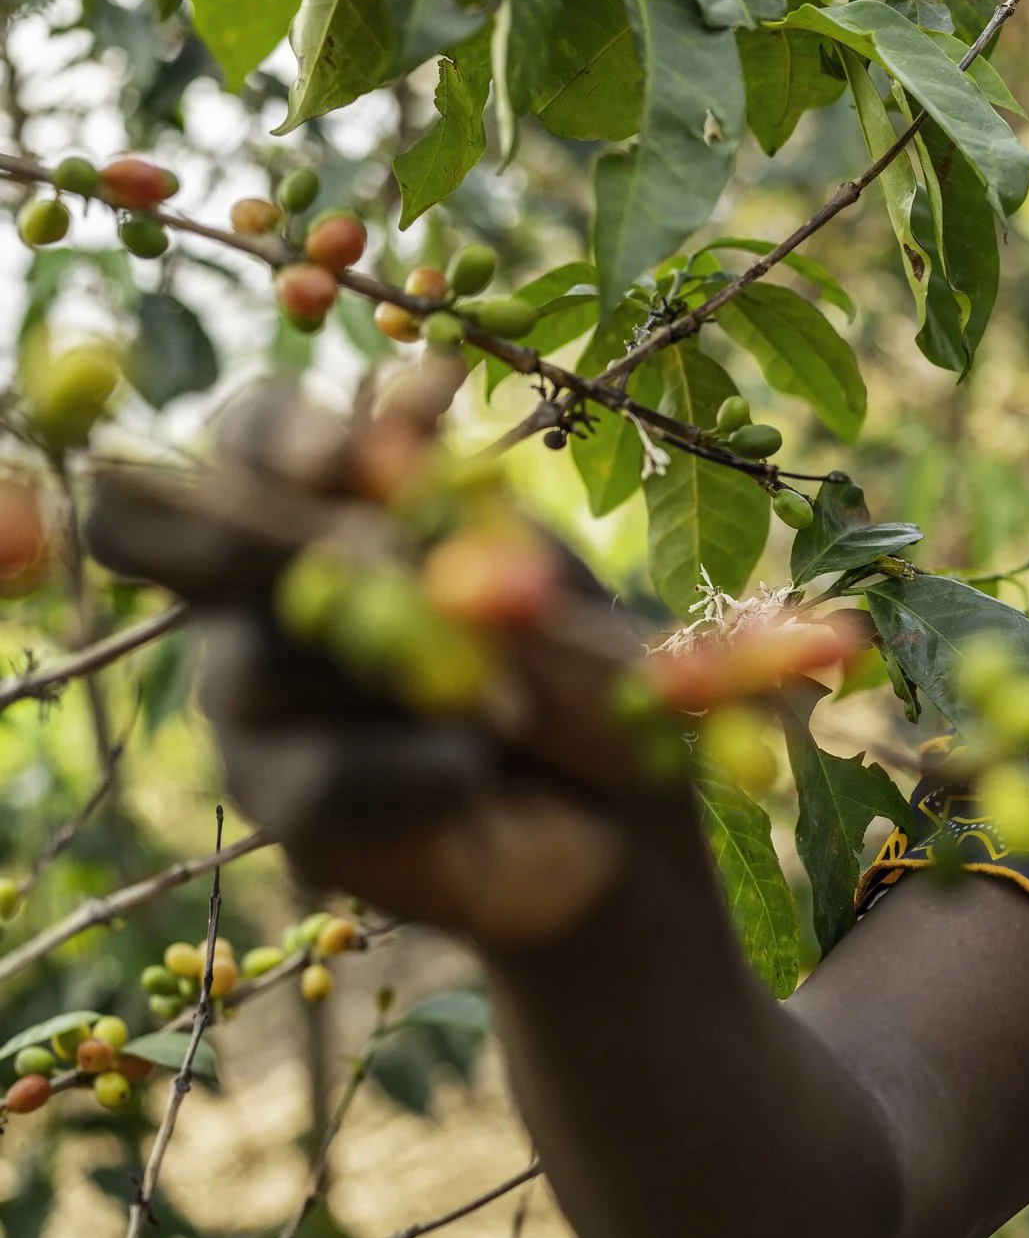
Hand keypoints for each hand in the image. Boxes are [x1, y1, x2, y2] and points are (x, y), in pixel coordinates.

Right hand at [87, 366, 667, 948]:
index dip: (280, 436)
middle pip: (192, 543)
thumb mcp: (544, 577)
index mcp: (327, 507)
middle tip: (375, 555)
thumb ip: (462, 516)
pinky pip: (314, 776)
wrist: (627, 807)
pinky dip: (410, 765)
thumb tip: (400, 429)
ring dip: (392, 673)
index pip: (253, 436)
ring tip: (509, 704)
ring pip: (256, 665)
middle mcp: (262, 596)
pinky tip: (473, 769)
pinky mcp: (289, 807)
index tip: (348, 455)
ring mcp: (259, 705)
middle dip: (274, 541)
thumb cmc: (584, 669)